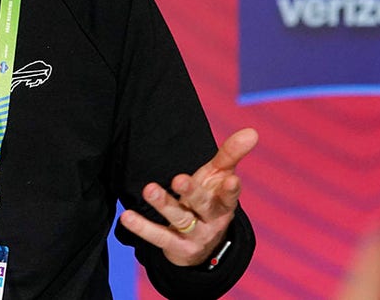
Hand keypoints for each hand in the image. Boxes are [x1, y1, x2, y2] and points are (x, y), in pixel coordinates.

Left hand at [119, 127, 257, 266]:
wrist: (202, 243)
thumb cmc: (210, 197)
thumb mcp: (220, 176)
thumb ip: (231, 154)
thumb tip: (252, 131)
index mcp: (224, 203)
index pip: (229, 196)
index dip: (231, 189)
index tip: (231, 179)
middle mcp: (212, 220)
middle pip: (203, 206)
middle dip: (192, 193)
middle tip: (178, 179)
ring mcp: (195, 235)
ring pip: (180, 219)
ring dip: (164, 205)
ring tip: (149, 190)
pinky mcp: (176, 246)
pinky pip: (159, 236)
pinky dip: (142, 228)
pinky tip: (127, 216)